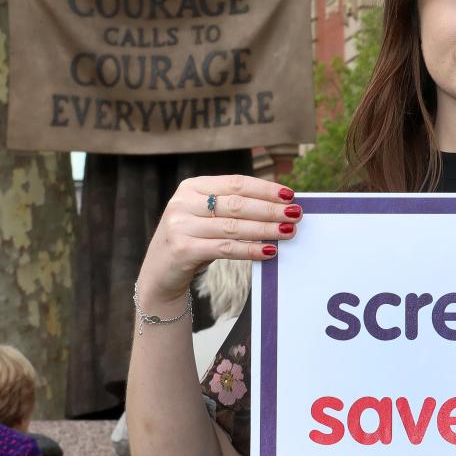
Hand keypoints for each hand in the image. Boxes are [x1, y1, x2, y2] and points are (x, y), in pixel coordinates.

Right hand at [136, 175, 301, 311]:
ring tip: (288, 231)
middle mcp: (183, 202)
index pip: (236, 182)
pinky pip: (226, 248)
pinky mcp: (183, 249)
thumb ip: (232, 206)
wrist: (160, 272)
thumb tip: (278, 204)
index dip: (265, 188)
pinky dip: (251, 250)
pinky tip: (270, 251)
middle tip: (295, 214)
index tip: (289, 195)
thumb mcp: (206, 215)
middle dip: (270, 209)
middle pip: (237, 204)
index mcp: (192, 186)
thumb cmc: (194, 239)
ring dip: (266, 229)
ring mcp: (180, 225)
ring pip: (234, 226)